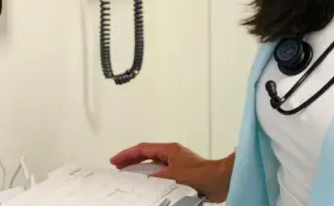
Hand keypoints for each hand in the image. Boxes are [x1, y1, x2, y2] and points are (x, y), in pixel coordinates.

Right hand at [110, 142, 233, 202]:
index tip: (115, 160)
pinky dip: (150, 176)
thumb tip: (141, 181)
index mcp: (169, 149)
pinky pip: (161, 172)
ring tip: (128, 175)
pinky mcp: (181, 173)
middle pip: (146, 154)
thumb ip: (154, 177)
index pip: (142, 149)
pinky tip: (146, 184)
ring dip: (140, 168)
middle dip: (130, 160)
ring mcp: (177, 162)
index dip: (127, 154)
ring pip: (153, 163)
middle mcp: (172, 154)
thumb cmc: (200, 174)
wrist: (218, 179)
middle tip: (117, 166)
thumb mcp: (171, 175)